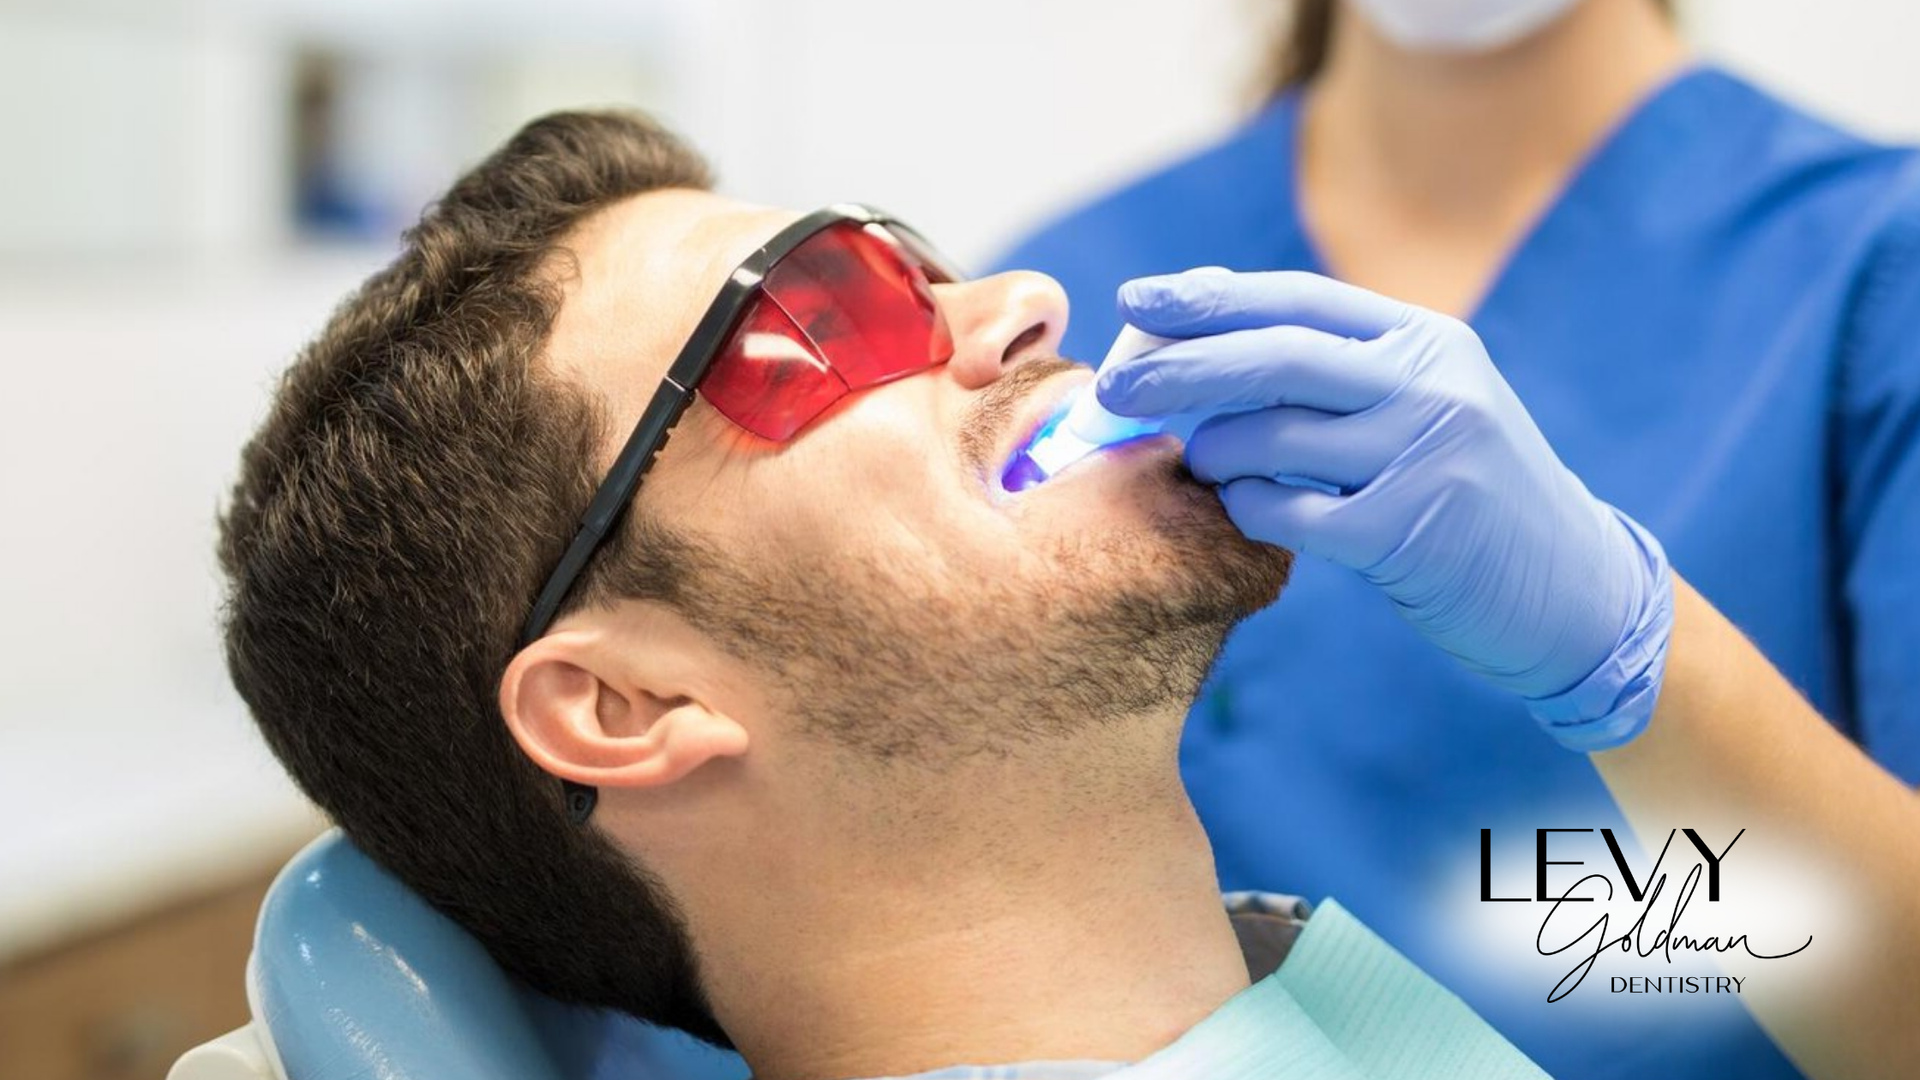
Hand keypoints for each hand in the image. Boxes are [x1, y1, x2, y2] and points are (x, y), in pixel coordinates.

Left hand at [1099, 270, 1672, 749]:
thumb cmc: (1469, 496)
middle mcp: (1431, 385)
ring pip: (1268, 438)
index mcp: (1427, 340)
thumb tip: (1200, 327)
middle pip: (1271, 357)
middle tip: (1114, 388)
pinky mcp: (1409, 532)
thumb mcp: (1425, 405)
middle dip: (1178, 368)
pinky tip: (1251, 510)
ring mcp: (1424, 456)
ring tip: (1213, 465)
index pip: (1296, 301)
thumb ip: (1335, 369)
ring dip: (1216, 454)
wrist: (1577, 592)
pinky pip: (1286, 511)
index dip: (1207, 298)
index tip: (1135, 302)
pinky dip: (1249, 509)